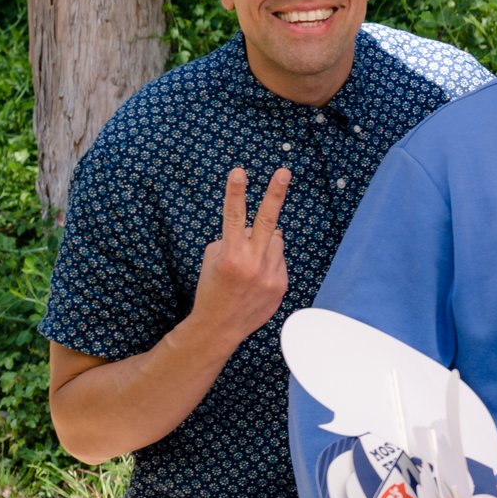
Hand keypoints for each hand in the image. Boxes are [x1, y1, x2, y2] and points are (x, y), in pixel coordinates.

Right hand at [191, 167, 291, 347]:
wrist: (220, 326)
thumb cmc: (212, 287)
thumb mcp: (213, 259)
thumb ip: (235, 238)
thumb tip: (257, 228)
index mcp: (230, 255)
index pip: (233, 216)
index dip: (236, 192)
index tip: (239, 171)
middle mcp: (252, 263)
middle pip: (268, 220)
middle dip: (275, 193)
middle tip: (284, 172)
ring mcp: (270, 274)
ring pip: (275, 240)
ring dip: (263, 243)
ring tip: (249, 263)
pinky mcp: (282, 284)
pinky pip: (279, 259)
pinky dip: (269, 261)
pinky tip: (256, 278)